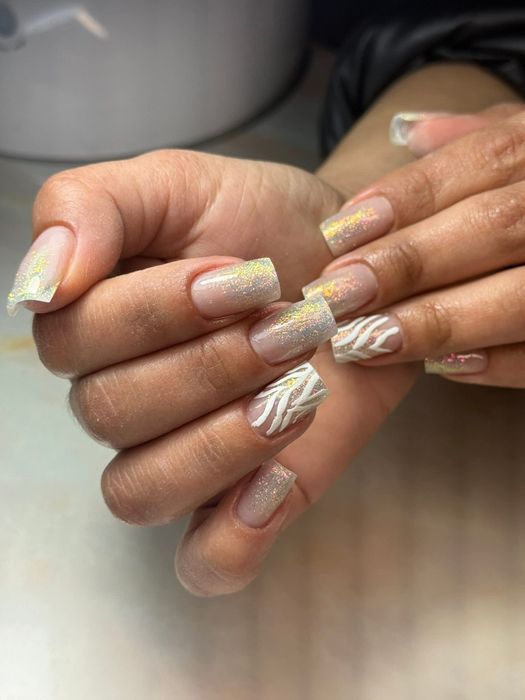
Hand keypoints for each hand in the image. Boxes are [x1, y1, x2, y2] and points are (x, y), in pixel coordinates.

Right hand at [9, 152, 415, 594]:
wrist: (357, 263)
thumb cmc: (263, 220)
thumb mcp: (178, 185)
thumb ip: (92, 208)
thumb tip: (36, 288)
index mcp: (100, 324)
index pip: (77, 343)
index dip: (156, 314)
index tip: (247, 276)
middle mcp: (129, 398)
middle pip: (111, 414)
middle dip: (210, 366)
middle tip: (291, 324)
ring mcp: (185, 455)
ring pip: (143, 491)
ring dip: (222, 442)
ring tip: (300, 386)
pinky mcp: (247, 499)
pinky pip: (207, 561)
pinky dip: (233, 540)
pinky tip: (279, 482)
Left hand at [303, 104, 524, 387]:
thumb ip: (478, 137)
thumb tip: (406, 131)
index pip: (484, 158)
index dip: (407, 196)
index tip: (338, 233)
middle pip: (496, 227)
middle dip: (410, 262)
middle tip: (337, 295)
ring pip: (523, 297)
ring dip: (441, 321)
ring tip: (368, 340)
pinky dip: (501, 364)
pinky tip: (442, 368)